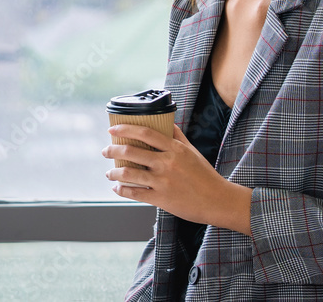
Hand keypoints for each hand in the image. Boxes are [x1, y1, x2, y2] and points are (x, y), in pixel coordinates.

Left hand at [101, 123, 252, 234]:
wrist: (217, 200)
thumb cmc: (205, 175)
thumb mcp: (192, 151)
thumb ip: (178, 136)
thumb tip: (167, 122)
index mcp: (175, 149)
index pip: (145, 133)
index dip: (126, 129)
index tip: (113, 130)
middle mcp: (167, 163)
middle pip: (132, 152)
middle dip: (113, 150)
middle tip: (105, 151)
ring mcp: (163, 181)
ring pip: (129, 174)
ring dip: (114, 172)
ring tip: (109, 173)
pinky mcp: (161, 198)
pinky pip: (135, 193)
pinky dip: (122, 190)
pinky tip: (117, 188)